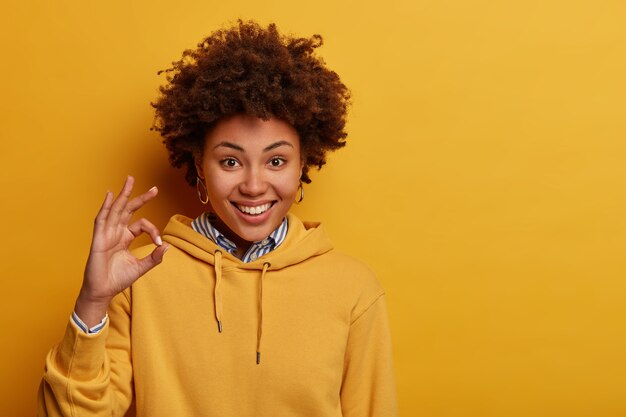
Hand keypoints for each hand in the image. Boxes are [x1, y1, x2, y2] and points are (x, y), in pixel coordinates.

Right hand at [75, 176, 168, 326]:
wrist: (103, 291)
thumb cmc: (118, 279)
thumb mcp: (141, 267)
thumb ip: (154, 257)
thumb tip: (167, 245)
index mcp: (125, 237)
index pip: (142, 224)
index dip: (153, 230)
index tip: (159, 242)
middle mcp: (116, 232)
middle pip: (129, 210)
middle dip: (140, 198)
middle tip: (154, 188)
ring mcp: (106, 234)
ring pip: (116, 210)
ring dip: (123, 195)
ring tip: (130, 180)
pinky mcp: (98, 239)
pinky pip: (101, 220)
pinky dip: (105, 207)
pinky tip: (110, 195)